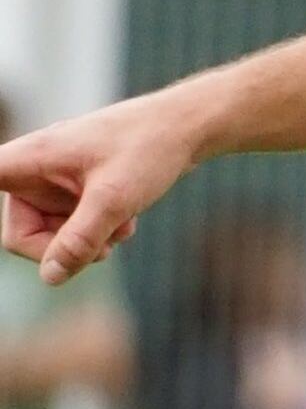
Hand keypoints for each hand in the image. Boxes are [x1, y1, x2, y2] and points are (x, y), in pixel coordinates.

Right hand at [0, 93, 195, 282]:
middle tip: (101, 250)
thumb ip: (81, 239)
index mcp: (25, 160)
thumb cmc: (147, 150)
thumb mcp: (116, 200)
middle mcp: (29, 172)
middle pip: (19, 237)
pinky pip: (70, 230)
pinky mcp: (69, 193)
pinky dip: (97, 232)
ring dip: (86, 242)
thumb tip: (50, 279)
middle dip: (60, 249)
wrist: (183, 129)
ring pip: (48, 239)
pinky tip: (126, 219)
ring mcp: (49, 184)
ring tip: (121, 226)